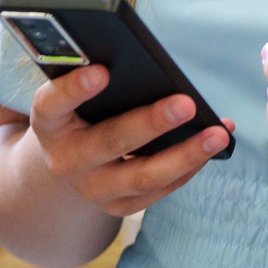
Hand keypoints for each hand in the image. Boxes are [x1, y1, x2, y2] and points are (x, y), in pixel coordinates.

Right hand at [21, 64, 232, 218]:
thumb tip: (142, 61)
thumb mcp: (73, 96)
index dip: (74, 89)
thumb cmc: (78, 113)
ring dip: (185, 154)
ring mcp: (91, 189)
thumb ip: (93, 76)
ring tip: (218, 133)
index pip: (52, 105)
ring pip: (141, 176)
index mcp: (48, 123)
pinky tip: (213, 145)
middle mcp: (65, 160)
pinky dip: (189, 167)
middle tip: (186, 103)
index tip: (102, 72)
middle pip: (110, 142)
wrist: (62, 165)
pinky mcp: (117, 206)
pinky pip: (158, 191)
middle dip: (151, 123)